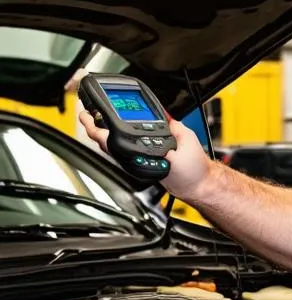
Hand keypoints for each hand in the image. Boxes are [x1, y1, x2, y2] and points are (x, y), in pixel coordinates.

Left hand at [78, 107, 213, 202]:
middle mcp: (135, 162)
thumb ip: (174, 126)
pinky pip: (120, 151)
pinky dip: (111, 140)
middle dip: (93, 128)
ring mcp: (135, 164)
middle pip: (105, 144)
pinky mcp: (139, 165)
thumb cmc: (193, 171)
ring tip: (94, 120)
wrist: (197, 185)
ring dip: (100, 134)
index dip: (96, 127)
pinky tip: (111, 133)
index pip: (113, 140)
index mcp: (142, 156)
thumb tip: (164, 117)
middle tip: (85, 113)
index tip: (87, 115)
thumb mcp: (188, 141)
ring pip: (111, 148)